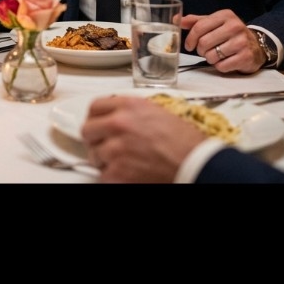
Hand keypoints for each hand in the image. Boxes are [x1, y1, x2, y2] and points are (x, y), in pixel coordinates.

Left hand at [81, 95, 206, 182]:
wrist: (195, 165)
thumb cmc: (185, 142)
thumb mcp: (157, 113)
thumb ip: (132, 111)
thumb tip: (116, 116)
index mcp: (129, 106)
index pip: (95, 107)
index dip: (96, 117)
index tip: (98, 124)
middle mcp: (119, 124)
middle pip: (87, 130)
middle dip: (96, 139)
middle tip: (106, 145)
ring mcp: (116, 148)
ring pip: (94, 154)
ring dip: (105, 159)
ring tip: (125, 161)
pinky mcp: (117, 172)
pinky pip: (103, 175)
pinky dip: (113, 176)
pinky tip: (128, 172)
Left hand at [180, 9, 263, 72]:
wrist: (256, 46)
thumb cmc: (230, 34)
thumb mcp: (214, 23)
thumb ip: (196, 21)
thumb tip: (176, 19)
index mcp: (225, 16)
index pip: (199, 27)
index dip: (190, 39)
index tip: (189, 46)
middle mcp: (235, 26)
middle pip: (203, 43)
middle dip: (201, 50)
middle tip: (206, 51)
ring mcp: (242, 42)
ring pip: (211, 56)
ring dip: (210, 58)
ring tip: (218, 55)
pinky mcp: (246, 57)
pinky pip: (222, 66)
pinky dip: (220, 66)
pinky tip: (226, 60)